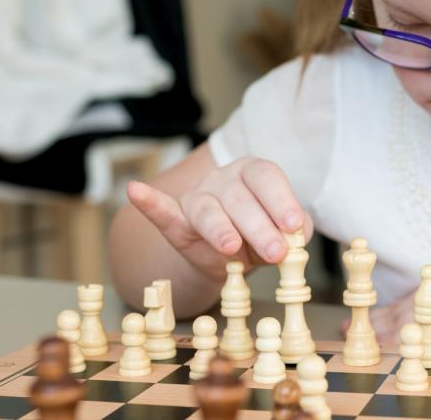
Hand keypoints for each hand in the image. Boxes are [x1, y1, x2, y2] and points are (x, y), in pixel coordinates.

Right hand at [126, 157, 311, 278]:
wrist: (231, 256)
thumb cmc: (262, 236)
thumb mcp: (285, 235)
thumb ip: (294, 234)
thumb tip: (294, 238)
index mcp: (254, 173)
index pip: (266, 178)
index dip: (281, 200)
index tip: (293, 225)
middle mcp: (225, 178)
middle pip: (239, 198)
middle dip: (259, 226)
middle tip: (276, 252)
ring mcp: (198, 196)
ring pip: (207, 209)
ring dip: (220, 229)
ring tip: (231, 247)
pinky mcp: (177, 220)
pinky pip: (162, 209)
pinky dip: (149, 202)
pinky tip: (136, 190)